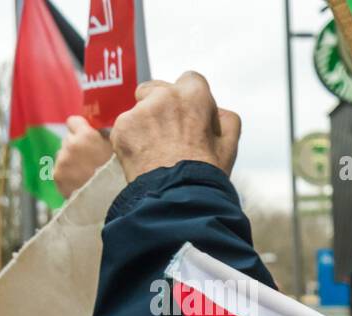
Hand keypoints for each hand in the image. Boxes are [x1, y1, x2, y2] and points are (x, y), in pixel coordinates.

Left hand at [53, 116, 113, 198]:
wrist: (111, 201)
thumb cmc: (120, 175)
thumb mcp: (120, 151)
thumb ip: (105, 139)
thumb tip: (100, 133)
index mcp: (86, 136)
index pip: (74, 121)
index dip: (81, 129)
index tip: (88, 137)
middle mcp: (70, 145)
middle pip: (68, 139)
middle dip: (77, 147)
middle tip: (91, 160)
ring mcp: (62, 161)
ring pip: (63, 155)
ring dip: (72, 161)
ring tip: (87, 175)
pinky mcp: (57, 176)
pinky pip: (60, 169)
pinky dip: (68, 175)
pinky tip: (80, 183)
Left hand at [110, 72, 240, 182]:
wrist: (177, 199)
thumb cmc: (205, 176)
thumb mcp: (230, 146)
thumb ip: (227, 120)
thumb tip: (217, 111)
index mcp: (194, 97)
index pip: (192, 79)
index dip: (193, 98)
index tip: (192, 115)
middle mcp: (164, 96)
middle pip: (158, 89)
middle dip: (164, 106)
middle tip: (172, 135)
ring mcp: (140, 111)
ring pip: (140, 109)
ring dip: (147, 123)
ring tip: (158, 151)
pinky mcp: (121, 127)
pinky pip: (126, 127)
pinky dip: (133, 140)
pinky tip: (145, 158)